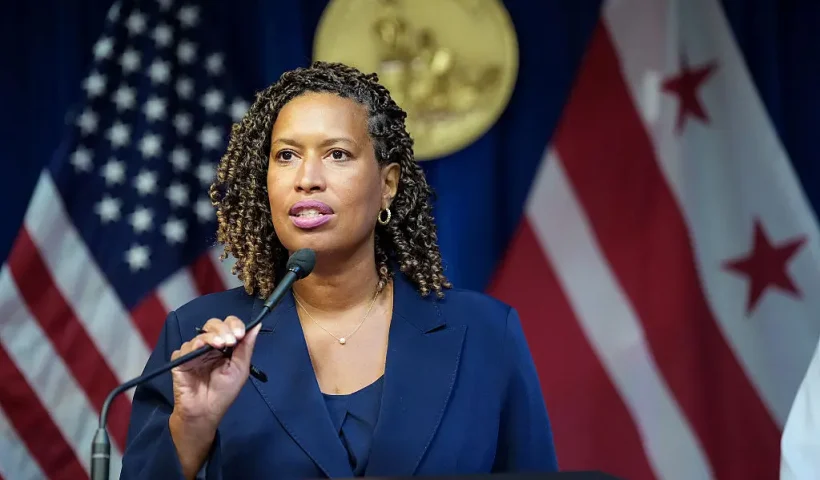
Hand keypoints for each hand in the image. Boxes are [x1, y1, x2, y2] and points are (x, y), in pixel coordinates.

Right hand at [170, 316, 260, 432]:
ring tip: (220, 345)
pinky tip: (200, 350)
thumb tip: (256, 325)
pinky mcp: (180, 360)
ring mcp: (194, 352)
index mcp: (225, 346)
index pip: (228, 326)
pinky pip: (184, 348)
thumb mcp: (240, 369)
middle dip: (223, 329)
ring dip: (211, 336)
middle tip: (230, 341)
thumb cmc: (224, 392)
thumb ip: (246, 347)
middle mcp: (209, 346)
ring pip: (200, 334)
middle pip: (213, 324)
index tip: (240, 334)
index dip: (234, 325)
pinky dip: (193, 346)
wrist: (206, 411)